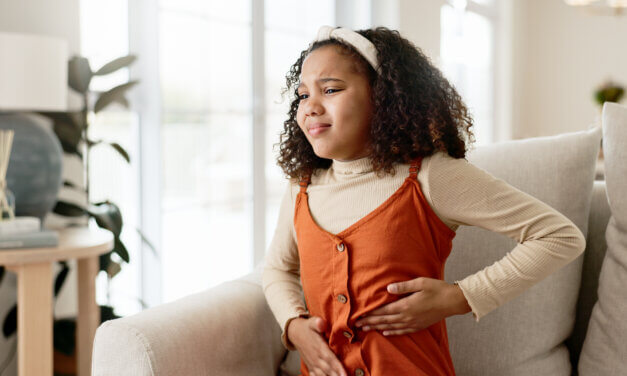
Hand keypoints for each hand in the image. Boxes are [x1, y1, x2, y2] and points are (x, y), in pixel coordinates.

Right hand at [287, 316, 346, 375]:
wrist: (295, 333)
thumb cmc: (307, 327)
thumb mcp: (312, 322)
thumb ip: (317, 322)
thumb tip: (321, 323)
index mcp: (319, 347)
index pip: (329, 358)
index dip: (337, 367)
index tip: (344, 374)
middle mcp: (315, 357)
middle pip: (327, 370)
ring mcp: (312, 363)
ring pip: (322, 375)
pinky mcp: (310, 366)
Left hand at [354, 277, 470, 335]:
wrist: (453, 301)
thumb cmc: (436, 289)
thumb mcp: (420, 283)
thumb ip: (403, 286)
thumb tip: (388, 288)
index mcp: (406, 305)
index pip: (383, 311)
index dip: (370, 314)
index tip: (359, 316)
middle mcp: (407, 316)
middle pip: (385, 320)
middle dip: (370, 322)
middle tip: (357, 325)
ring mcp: (413, 322)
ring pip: (392, 327)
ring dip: (378, 328)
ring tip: (367, 329)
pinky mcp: (419, 325)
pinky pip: (402, 331)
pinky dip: (392, 332)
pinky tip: (386, 333)